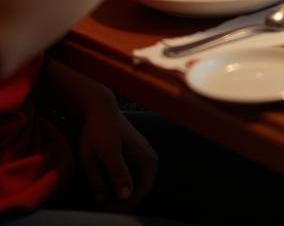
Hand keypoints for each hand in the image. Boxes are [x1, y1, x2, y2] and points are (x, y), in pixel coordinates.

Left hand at [77, 94, 156, 209]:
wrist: (99, 109)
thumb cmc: (100, 131)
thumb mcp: (105, 153)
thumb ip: (116, 174)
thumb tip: (126, 196)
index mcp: (145, 157)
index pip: (143, 190)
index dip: (126, 204)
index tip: (107, 210)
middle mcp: (147, 157)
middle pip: (141, 188)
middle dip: (123, 201)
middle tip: (103, 206)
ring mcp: (141, 155)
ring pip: (135, 182)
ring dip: (120, 192)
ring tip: (102, 196)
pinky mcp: (133, 154)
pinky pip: (131, 174)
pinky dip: (119, 183)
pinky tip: (105, 184)